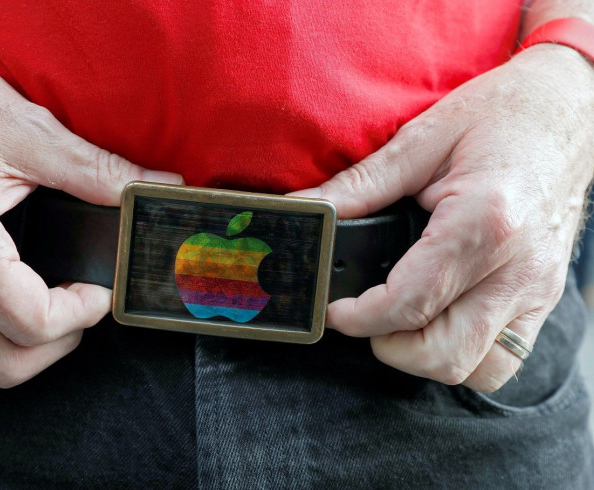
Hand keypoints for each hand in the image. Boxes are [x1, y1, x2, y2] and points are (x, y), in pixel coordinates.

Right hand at [0, 29, 180, 392]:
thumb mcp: (31, 132)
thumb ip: (100, 171)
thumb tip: (157, 188)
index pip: (30, 322)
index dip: (83, 313)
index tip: (101, 289)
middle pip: (4, 362)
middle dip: (60, 342)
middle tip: (83, 304)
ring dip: (21, 355)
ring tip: (49, 315)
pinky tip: (6, 313)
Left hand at [291, 45, 593, 391]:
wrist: (569, 106)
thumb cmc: (503, 114)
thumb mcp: (422, 139)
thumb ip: (361, 184)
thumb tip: (309, 210)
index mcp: (485, 221)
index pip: (411, 303)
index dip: (359, 317)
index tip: (334, 311)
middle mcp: (519, 267)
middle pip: (444, 353)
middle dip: (389, 345)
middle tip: (364, 316)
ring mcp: (538, 288)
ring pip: (478, 370)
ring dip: (427, 356)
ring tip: (400, 319)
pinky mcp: (545, 296)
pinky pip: (504, 358)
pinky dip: (464, 355)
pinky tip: (440, 320)